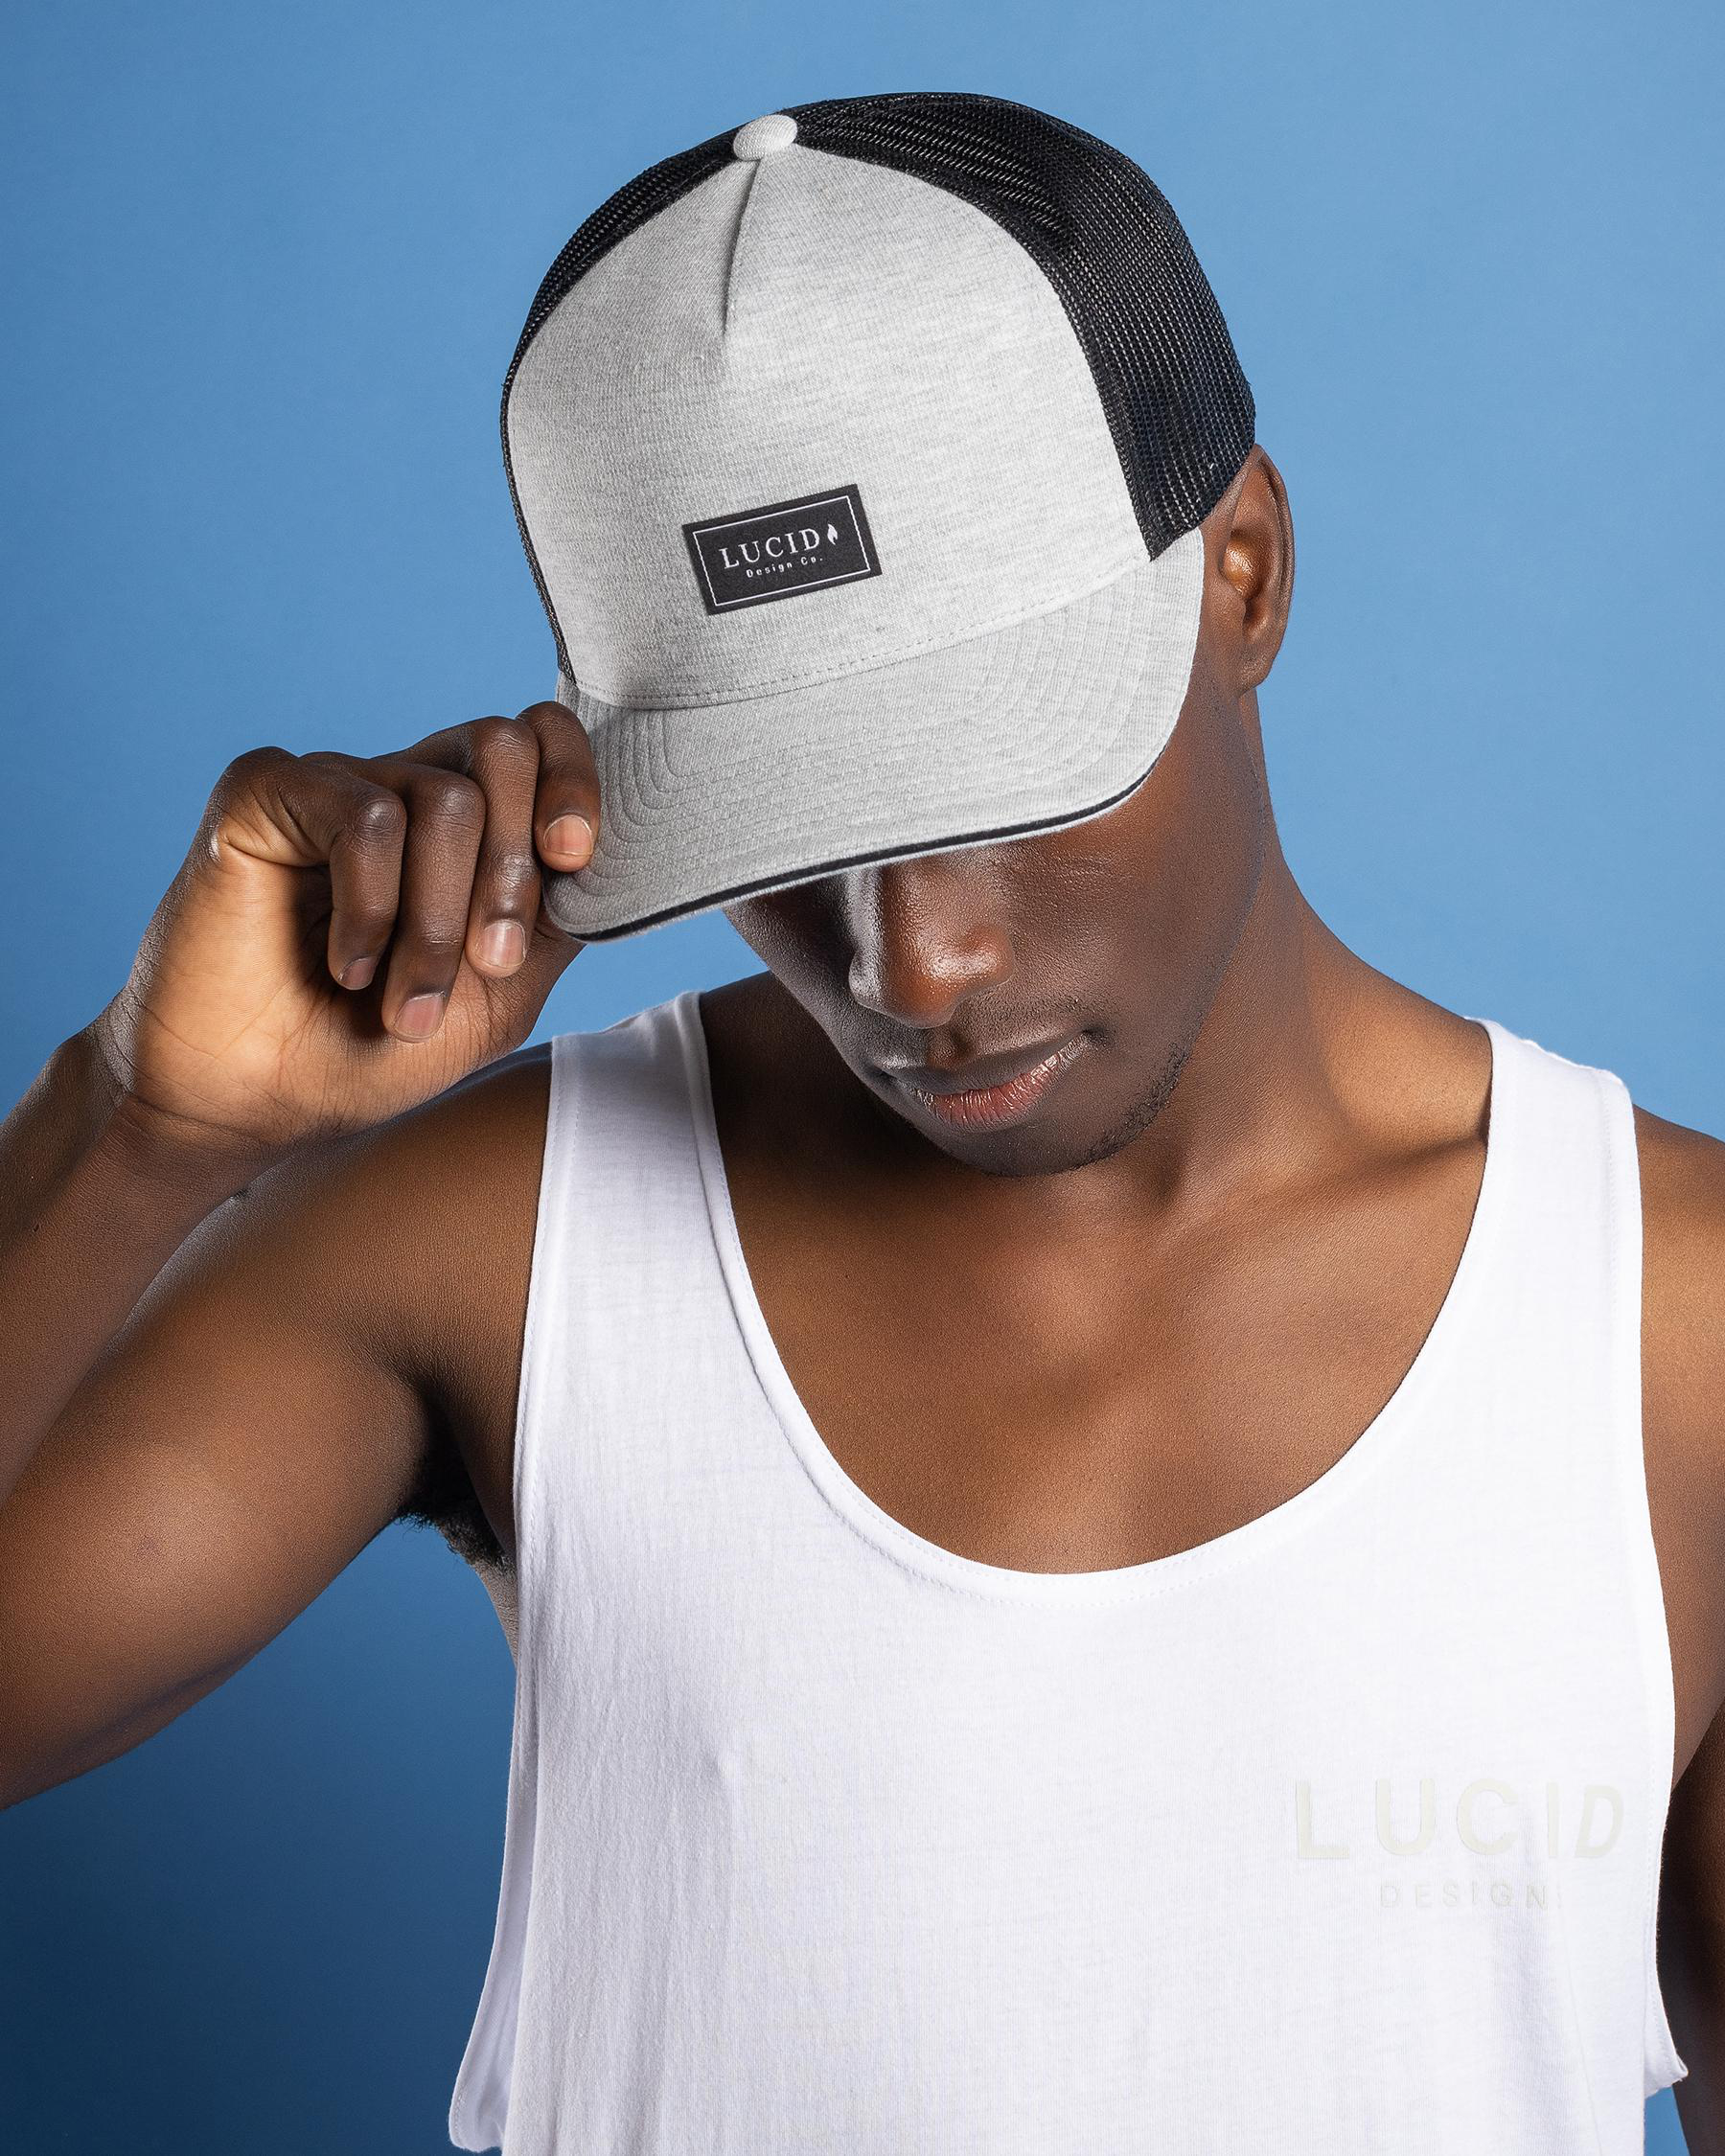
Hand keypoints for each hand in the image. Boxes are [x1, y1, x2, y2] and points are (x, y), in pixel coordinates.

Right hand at [89, 702, 598, 1165]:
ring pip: (446, 799)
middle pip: (503, 747)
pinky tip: (346, 966)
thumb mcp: (499, 995)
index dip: (574, 781)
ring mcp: (335, 783)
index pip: (541, 739)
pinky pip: (365, 816)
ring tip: (404, 1000)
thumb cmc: (370, 1052)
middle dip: (513, 873)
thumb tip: (604, 850)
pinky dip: (372, 909)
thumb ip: (554, 917)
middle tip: (487, 962)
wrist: (258, 1103)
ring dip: (438, 923)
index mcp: (465, 823)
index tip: (573, 860)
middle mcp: (403, 785)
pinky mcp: (266, 792)